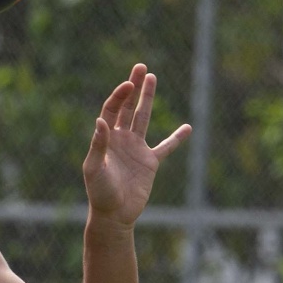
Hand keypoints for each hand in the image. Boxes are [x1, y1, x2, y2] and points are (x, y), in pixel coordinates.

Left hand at [82, 64, 190, 226]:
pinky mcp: (150, 163)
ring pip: (144, 118)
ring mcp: (136, 149)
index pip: (112, 109)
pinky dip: (177, 138)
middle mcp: (121, 139)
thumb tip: (101, 121)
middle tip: (141, 66)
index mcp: (106, 138)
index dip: (120, 95)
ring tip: (152, 78)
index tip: (128, 83)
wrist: (113, 215)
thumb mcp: (94, 168)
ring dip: (147, 99)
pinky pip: (166, 147)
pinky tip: (187, 127)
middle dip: (134, 87)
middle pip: (128, 107)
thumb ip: (98, 145)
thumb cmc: (99, 192)